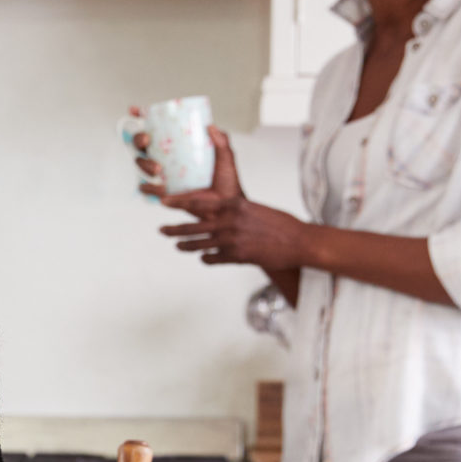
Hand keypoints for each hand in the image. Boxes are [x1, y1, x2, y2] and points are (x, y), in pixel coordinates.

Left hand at [150, 128, 313, 272]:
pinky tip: (204, 258)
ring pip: (199, 244)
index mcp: (233, 205)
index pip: (199, 203)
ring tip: (177, 246)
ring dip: (186, 246)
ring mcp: (231, 240)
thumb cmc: (280, 224)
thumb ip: (235, 211)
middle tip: (162, 230)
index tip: (164, 203)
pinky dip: (207, 259)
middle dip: (174, 229)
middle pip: (193, 226)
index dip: (179, 204)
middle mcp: (229, 221)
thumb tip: (220, 215)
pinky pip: (213, 259)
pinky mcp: (236, 257)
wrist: (298, 241)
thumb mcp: (254, 209)